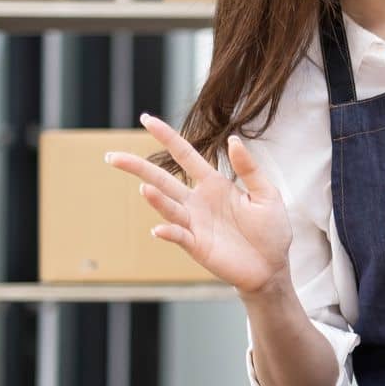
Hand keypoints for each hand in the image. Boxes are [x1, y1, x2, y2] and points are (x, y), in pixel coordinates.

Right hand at [105, 114, 291, 297]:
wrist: (272, 266)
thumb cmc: (271, 230)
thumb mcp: (266, 194)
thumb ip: (249, 169)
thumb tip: (234, 140)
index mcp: (214, 184)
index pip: (184, 155)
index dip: (166, 136)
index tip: (146, 119)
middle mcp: (198, 201)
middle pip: (162, 179)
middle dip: (137, 167)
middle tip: (112, 156)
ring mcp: (194, 224)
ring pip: (168, 207)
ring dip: (155, 199)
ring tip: (144, 188)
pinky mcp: (197, 246)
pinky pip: (178, 236)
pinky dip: (169, 232)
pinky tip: (160, 229)